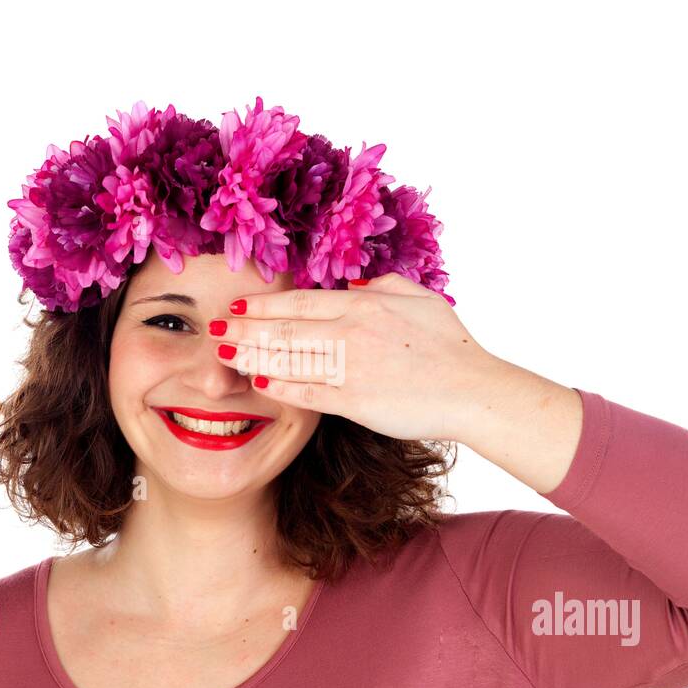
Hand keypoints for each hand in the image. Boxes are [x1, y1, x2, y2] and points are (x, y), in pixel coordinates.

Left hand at [209, 273, 496, 441]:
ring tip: (226, 352)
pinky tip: (258, 382)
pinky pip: (307, 392)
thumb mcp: (419, 299)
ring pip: (288, 358)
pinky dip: (280, 386)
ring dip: (253, 355)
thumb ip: (381, 287)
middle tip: (215, 327)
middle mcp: (351, 333)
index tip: (239, 304)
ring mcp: (350, 368)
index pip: (301, 301)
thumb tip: (350, 285)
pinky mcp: (354, 402)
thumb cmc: (452, 347)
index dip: (265, 303)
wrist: (472, 391)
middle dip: (245, 327)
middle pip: (284, 328)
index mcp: (365, 305)